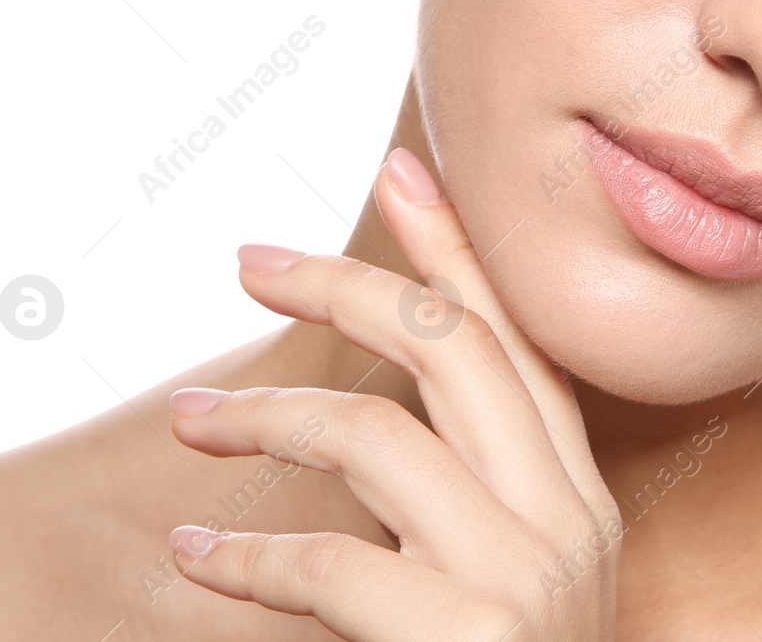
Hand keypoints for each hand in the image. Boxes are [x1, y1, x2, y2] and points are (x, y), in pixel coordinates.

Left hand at [166, 148, 621, 640]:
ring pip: (374, 434)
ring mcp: (526, 575)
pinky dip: (246, 562)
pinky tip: (193, 564)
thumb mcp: (508, 571)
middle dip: (345, 282)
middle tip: (247, 258)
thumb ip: (464, 490)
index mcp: (575, 492)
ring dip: (262, 418)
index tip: (399, 166)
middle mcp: (566, 516)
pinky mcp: (466, 634)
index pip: (514, 337)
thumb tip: (376, 413)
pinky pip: (331, 565)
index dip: (455, 245)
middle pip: (449, 348)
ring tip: (186, 424)